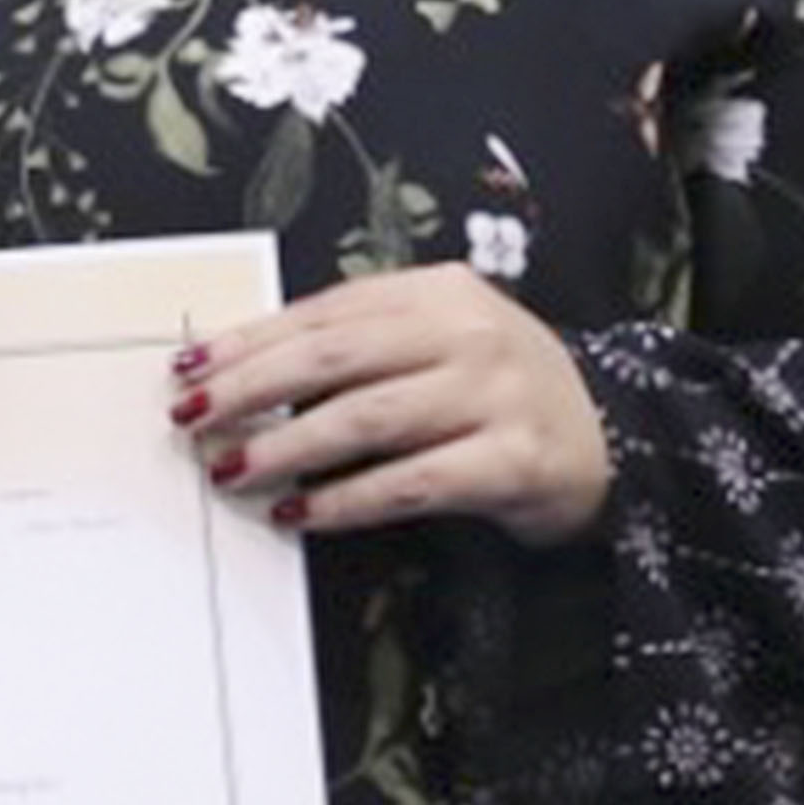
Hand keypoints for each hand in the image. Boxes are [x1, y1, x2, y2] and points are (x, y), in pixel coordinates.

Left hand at [175, 268, 614, 545]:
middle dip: (250, 389)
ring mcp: (495, 395)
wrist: (616, 437)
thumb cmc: (499, 391)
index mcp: (438, 293)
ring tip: (233, 470)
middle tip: (192, 419)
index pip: (323, 313)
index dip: (248, 341)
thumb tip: (244, 374)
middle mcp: (468, 334)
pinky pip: (412, 482)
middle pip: (333, 357)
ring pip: (366, 417)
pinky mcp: (514, 460)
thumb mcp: (438, 343)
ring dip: (287, 447)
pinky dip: (347, 499)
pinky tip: (301, 511)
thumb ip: (360, 346)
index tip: (188, 368)